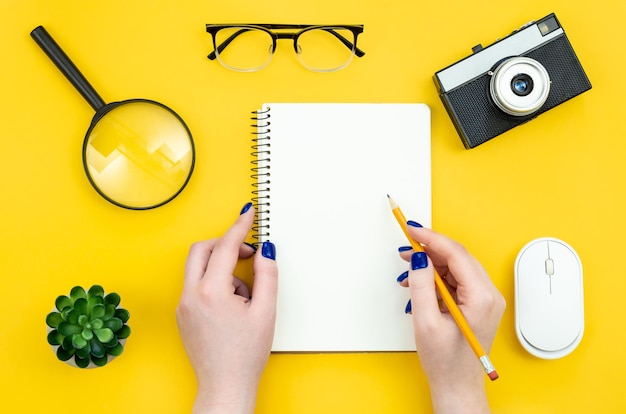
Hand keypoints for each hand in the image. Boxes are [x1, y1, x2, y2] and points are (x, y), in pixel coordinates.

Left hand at [176, 203, 277, 413]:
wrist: (225, 385)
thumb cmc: (244, 355)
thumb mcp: (266, 312)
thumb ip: (267, 275)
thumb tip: (265, 251)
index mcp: (211, 292)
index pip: (224, 247)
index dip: (239, 226)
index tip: (247, 213)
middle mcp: (191, 295)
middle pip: (201, 250)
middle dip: (224, 244)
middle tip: (248, 252)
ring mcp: (183, 305)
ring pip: (198, 267)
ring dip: (221, 266)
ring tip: (245, 293)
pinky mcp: (183, 314)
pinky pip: (197, 285)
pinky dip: (214, 282)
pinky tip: (232, 303)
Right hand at [397, 224, 504, 413]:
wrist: (457, 386)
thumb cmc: (446, 362)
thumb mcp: (426, 322)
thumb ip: (422, 286)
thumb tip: (420, 258)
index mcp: (482, 298)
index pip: (456, 254)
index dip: (431, 238)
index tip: (412, 230)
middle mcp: (488, 295)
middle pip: (457, 258)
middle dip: (430, 250)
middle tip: (406, 249)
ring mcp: (484, 299)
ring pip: (455, 267)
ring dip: (431, 265)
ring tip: (408, 270)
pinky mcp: (477, 304)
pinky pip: (456, 280)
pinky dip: (436, 278)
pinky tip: (418, 284)